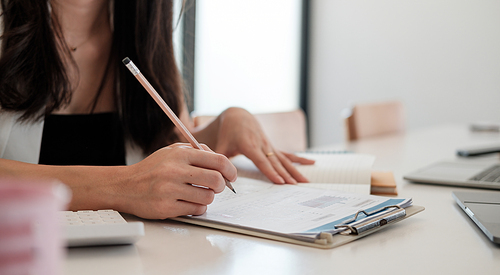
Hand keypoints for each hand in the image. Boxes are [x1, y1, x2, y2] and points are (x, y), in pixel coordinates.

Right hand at [116, 143, 236, 218]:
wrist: (125, 186)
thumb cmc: (152, 169)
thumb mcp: (172, 152)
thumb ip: (196, 152)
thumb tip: (222, 163)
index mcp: (180, 154)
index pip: (217, 160)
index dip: (230, 169)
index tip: (231, 175)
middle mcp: (175, 171)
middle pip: (216, 180)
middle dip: (221, 185)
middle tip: (216, 187)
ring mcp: (170, 190)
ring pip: (208, 197)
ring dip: (208, 197)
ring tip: (199, 194)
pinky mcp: (166, 207)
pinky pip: (196, 210)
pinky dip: (197, 207)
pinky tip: (189, 202)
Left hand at [212, 107, 314, 183]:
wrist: (238, 116)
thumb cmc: (228, 132)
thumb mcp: (221, 145)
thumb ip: (219, 160)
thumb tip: (219, 177)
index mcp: (249, 144)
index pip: (261, 160)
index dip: (271, 171)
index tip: (280, 181)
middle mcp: (262, 144)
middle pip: (276, 162)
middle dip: (286, 175)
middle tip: (295, 186)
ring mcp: (269, 145)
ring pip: (284, 159)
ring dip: (295, 170)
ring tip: (305, 181)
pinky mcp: (273, 146)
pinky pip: (288, 154)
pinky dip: (299, 160)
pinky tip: (311, 164)